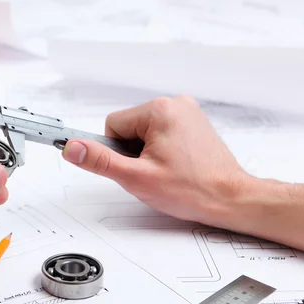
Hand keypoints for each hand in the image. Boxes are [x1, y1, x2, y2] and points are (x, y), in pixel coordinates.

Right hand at [62, 96, 246, 225]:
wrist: (230, 199)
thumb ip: (100, 161)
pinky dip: (161, 150)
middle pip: (128, 127)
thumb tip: (72, 148)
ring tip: (167, 170)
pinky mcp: (193, 123)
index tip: (135, 166)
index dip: (118, 152)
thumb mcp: (136, 177)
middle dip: (133, 152)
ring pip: (143, 132)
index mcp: (160, 110)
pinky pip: (160, 133)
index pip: (112, 125)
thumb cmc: (192, 189)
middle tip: (154, 172)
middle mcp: (175, 104)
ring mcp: (186, 112)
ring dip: (146, 152)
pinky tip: (175, 166)